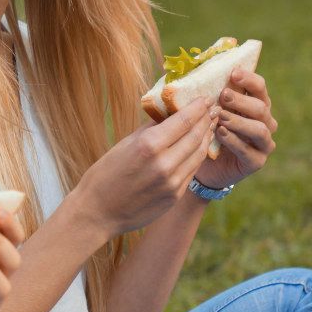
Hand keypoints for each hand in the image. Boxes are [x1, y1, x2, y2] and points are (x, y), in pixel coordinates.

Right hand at [76, 97, 217, 237]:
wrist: (97, 213)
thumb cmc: (104, 175)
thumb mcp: (123, 145)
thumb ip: (148, 130)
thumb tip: (167, 114)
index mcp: (148, 146)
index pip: (183, 121)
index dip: (198, 108)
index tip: (205, 98)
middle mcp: (164, 163)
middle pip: (196, 136)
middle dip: (207, 120)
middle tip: (214, 109)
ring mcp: (172, 182)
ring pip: (198, 155)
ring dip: (206, 138)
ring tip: (210, 126)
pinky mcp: (174, 195)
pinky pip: (191, 171)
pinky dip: (197, 156)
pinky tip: (198, 148)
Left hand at [195, 68, 276, 188]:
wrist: (199, 163)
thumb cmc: (201, 129)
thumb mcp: (200, 110)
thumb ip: (199, 93)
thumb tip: (177, 71)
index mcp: (254, 104)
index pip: (259, 87)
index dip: (249, 79)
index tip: (233, 73)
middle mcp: (264, 122)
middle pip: (261, 107)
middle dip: (241, 100)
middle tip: (223, 95)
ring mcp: (263, 143)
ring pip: (260, 129)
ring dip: (239, 121)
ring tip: (220, 117)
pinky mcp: (256, 161)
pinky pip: (250, 151)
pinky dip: (234, 141)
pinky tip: (220, 134)